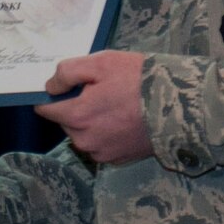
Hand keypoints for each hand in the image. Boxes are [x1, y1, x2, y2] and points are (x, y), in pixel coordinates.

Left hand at [34, 50, 152, 163]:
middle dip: (77, 107)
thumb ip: (67, 73)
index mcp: (77, 116)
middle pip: (66, 121)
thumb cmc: (139, 80)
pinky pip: (100, 145)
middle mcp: (84, 140)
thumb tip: (49, 87)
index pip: (45, 109)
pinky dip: (107, 134)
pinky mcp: (117, 160)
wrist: (178, 106)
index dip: (55, 95)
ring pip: (83, 134)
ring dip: (91, 122)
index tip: (71, 86)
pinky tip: (124, 121)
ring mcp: (101, 153)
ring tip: (116, 106)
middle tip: (103, 92)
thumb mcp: (102, 63)